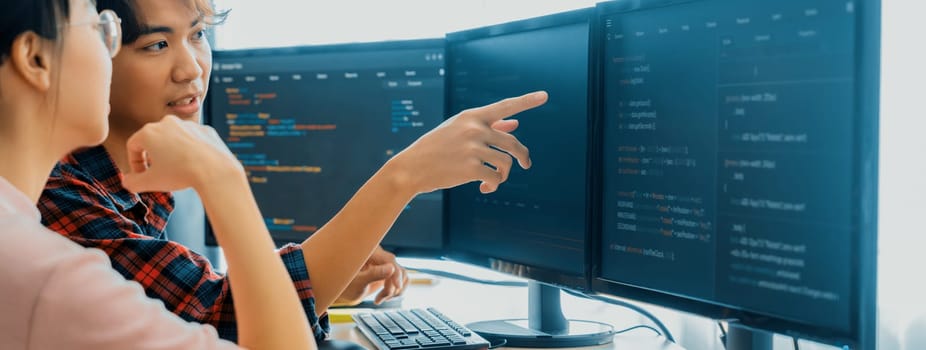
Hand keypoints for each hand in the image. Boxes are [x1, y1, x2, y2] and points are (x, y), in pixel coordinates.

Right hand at [121, 115, 241, 192]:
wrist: (215, 170)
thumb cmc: (180, 174)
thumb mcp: (150, 182)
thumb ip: (132, 182)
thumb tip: (126, 181)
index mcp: (149, 132)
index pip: (133, 146)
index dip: (134, 163)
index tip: (141, 175)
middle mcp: (167, 122)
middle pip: (154, 139)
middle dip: (153, 156)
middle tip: (159, 172)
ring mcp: (188, 125)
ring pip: (174, 139)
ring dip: (172, 152)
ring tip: (178, 169)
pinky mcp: (205, 130)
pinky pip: (193, 140)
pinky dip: (191, 151)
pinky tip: (195, 165)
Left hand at [334, 247, 407, 305]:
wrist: (341, 289)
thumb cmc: (343, 284)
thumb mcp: (357, 282)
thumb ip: (373, 274)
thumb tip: (391, 269)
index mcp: (370, 252)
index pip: (390, 259)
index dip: (395, 273)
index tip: (397, 287)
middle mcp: (380, 255)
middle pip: (397, 269)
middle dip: (391, 287)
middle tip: (379, 299)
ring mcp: (385, 264)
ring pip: (403, 275)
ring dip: (395, 291)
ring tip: (380, 299)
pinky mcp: (389, 272)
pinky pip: (402, 280)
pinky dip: (396, 291)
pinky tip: (383, 297)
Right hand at [388, 91, 547, 194]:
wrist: (411, 168)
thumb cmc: (436, 147)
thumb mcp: (459, 130)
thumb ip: (489, 126)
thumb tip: (515, 123)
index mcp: (472, 116)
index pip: (504, 106)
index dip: (527, 101)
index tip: (545, 95)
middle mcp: (474, 129)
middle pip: (513, 142)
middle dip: (522, 156)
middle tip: (525, 164)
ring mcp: (472, 148)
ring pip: (506, 162)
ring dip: (504, 174)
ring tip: (495, 180)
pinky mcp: (470, 168)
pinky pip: (495, 178)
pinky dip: (494, 185)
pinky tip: (485, 188)